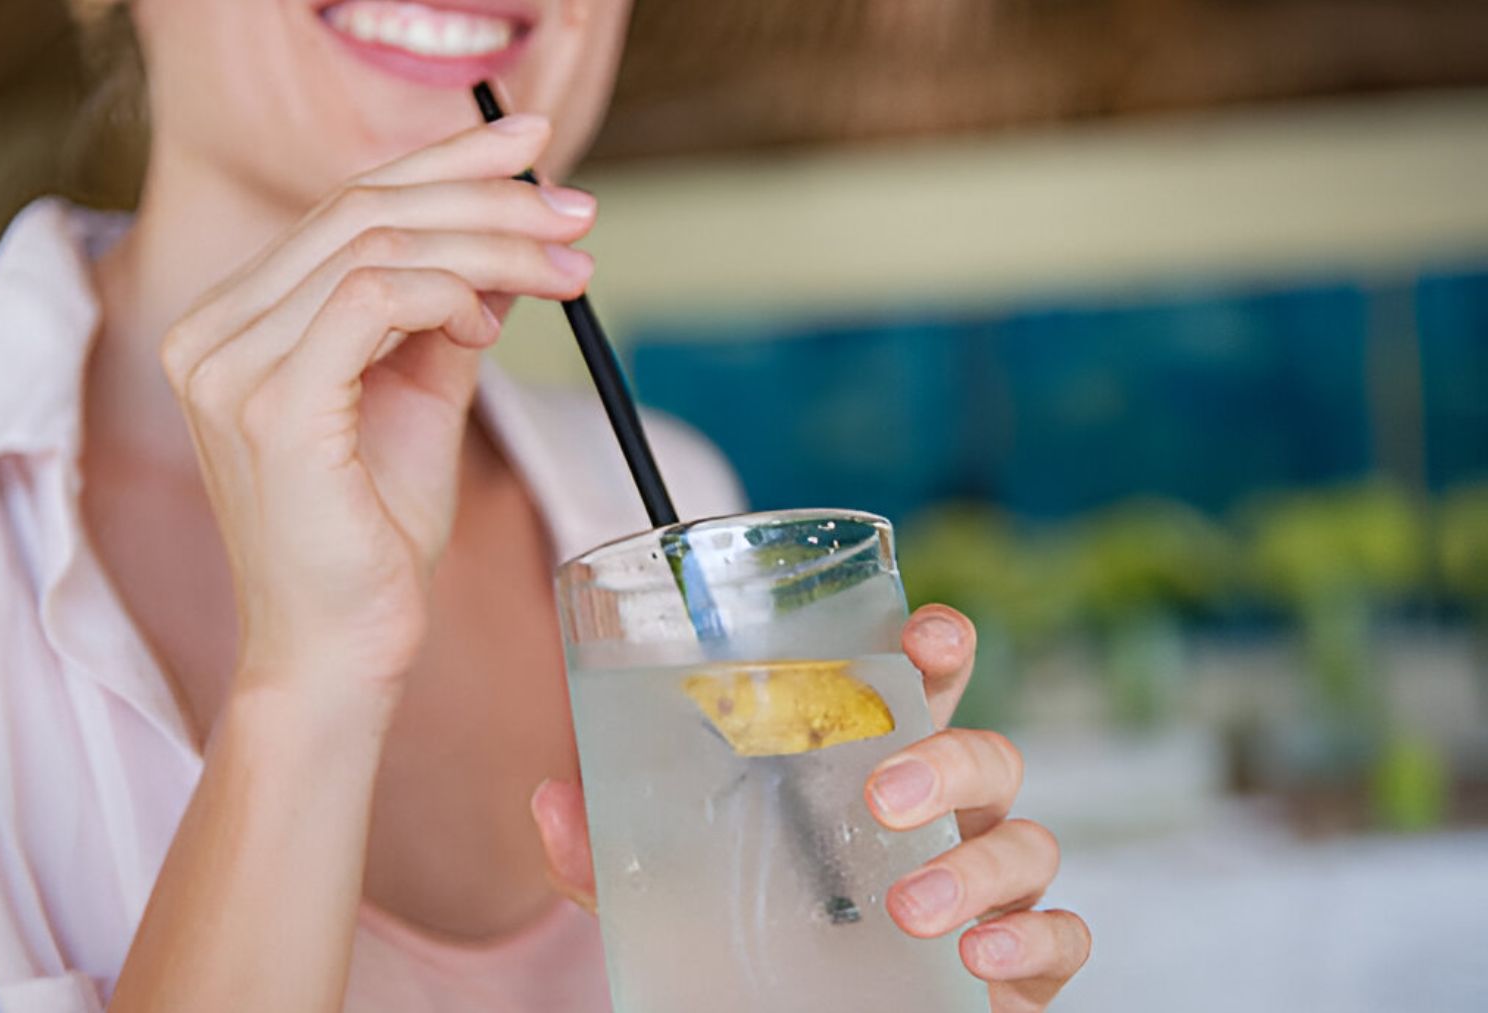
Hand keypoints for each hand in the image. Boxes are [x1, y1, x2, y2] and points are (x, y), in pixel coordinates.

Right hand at [158, 114, 597, 698]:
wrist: (336, 653)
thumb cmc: (371, 543)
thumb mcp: (415, 402)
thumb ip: (443, 317)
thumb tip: (504, 243)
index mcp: (233, 324)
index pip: (342, 206)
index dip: (444, 164)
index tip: (532, 152)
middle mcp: (213, 333)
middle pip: (359, 206)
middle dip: (485, 191)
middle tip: (576, 206)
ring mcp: (230, 367)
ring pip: (375, 241)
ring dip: (491, 242)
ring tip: (567, 267)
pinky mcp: (271, 407)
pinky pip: (372, 296)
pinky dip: (450, 291)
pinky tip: (493, 320)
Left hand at [531, 604, 1090, 1011]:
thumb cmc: (748, 940)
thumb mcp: (665, 895)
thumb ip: (612, 850)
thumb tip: (549, 800)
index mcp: (873, 771)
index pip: (924, 686)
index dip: (940, 646)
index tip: (926, 634)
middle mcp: (943, 821)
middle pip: (988, 753)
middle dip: (950, 756)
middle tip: (883, 792)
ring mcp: (986, 891)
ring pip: (1029, 843)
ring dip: (976, 866)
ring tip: (908, 903)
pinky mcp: (1017, 967)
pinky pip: (1062, 939)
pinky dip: (1033, 942)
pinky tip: (980, 957)